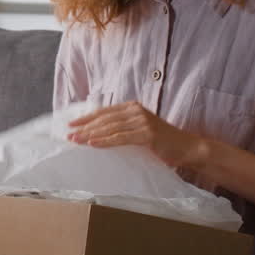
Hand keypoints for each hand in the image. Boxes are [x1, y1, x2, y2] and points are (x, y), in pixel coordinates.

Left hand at [67, 101, 208, 169]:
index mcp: (132, 107)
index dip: (86, 118)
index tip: (71, 124)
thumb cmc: (161, 143)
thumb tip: (97, 134)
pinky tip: (92, 144)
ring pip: (110, 127)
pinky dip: (105, 141)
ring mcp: (142, 120)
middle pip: (104, 119)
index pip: (104, 112)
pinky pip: (121, 137)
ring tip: (76, 140)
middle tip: (68, 134)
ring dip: (90, 134)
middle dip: (84, 127)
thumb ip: (123, 128)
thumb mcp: (139, 131)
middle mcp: (136, 110)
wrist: (186, 148)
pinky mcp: (147, 133)